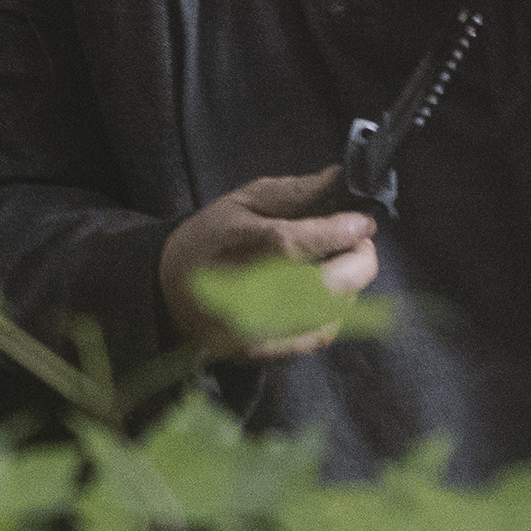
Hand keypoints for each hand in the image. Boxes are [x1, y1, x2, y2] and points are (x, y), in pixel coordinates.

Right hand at [157, 168, 378, 358]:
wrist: (167, 289)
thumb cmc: (208, 239)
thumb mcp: (242, 202)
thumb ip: (293, 192)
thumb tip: (340, 179)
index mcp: (239, 248)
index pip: (297, 244)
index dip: (342, 232)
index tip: (363, 222)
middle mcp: (248, 294)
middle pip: (325, 286)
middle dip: (359, 260)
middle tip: (358, 242)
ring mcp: (257, 328)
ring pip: (331, 312)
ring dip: (349, 285)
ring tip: (340, 264)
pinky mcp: (264, 350)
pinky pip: (319, 336)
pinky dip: (334, 313)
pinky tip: (327, 295)